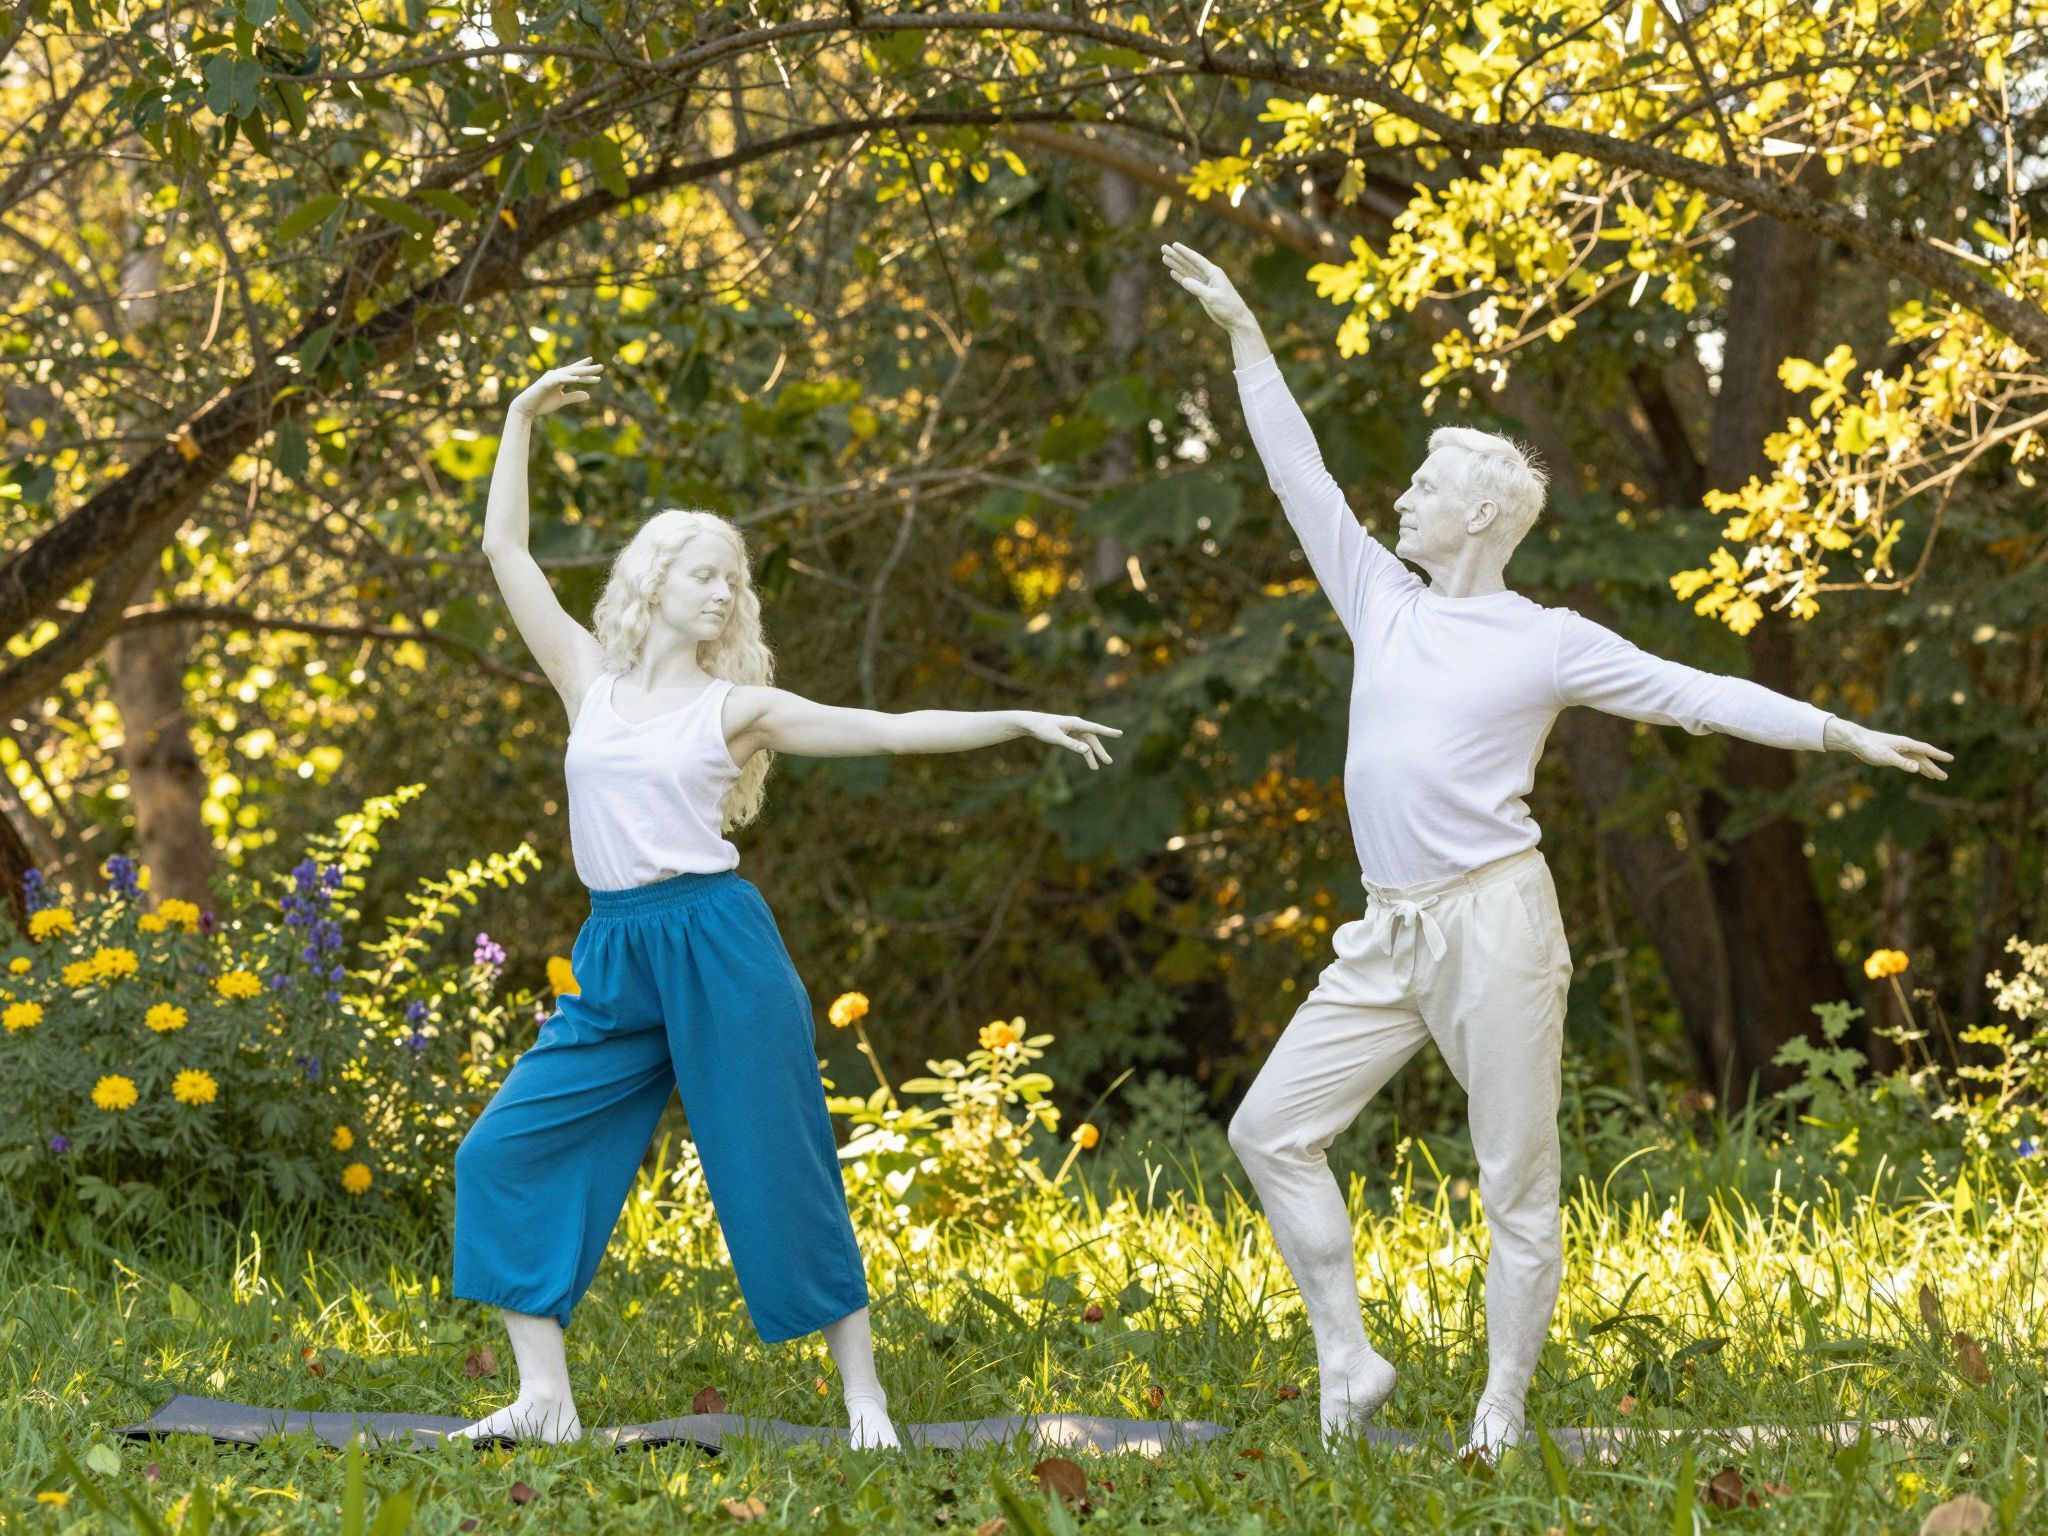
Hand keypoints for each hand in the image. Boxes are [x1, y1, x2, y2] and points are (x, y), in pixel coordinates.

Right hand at [510, 357, 602, 420]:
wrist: (526, 408)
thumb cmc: (542, 404)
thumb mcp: (562, 401)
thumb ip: (574, 397)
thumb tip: (588, 395)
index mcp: (559, 379)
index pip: (574, 372)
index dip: (584, 367)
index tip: (595, 363)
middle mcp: (556, 375)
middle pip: (575, 371)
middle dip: (588, 369)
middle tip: (602, 366)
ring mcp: (550, 378)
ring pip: (569, 374)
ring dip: (581, 373)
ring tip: (593, 372)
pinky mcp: (545, 383)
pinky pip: (558, 380)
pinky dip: (567, 379)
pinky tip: (576, 379)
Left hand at [1017, 712, 1121, 769]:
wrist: (1032, 724)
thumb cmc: (1043, 728)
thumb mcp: (1057, 738)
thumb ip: (1072, 745)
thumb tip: (1086, 751)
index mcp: (1076, 723)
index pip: (1095, 728)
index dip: (1108, 732)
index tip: (1120, 734)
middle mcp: (1077, 725)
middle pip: (1092, 739)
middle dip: (1100, 751)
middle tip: (1109, 762)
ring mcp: (1073, 730)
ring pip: (1087, 743)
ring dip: (1091, 755)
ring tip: (1096, 768)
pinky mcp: (1069, 735)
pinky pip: (1080, 745)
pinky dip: (1084, 753)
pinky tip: (1088, 761)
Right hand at [1160, 242, 1258, 334]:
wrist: (1235, 319)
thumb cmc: (1228, 307)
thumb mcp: (1212, 298)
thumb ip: (1198, 288)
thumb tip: (1184, 280)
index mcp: (1214, 273)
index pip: (1196, 260)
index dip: (1184, 252)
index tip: (1174, 245)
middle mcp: (1209, 276)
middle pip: (1189, 263)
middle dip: (1176, 256)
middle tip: (1163, 247)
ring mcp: (1206, 284)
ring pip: (1188, 271)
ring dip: (1176, 265)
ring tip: (1164, 257)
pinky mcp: (1203, 292)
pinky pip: (1189, 282)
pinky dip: (1181, 277)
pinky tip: (1173, 272)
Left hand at [1823, 717, 1951, 779]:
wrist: (1857, 741)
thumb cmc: (1871, 747)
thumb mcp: (1886, 756)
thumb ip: (1902, 762)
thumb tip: (1917, 768)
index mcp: (1906, 744)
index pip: (1926, 750)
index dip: (1938, 754)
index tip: (1950, 758)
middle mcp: (1905, 747)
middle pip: (1923, 758)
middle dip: (1934, 768)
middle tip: (1944, 778)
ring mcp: (1900, 751)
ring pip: (1917, 761)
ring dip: (1927, 769)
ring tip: (1937, 777)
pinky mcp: (1893, 755)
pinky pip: (1909, 762)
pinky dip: (1917, 767)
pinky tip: (1921, 772)